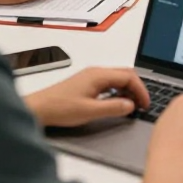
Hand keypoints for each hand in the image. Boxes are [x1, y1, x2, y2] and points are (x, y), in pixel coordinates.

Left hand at [25, 67, 150, 127]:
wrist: (37, 108)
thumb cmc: (60, 108)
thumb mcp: (89, 111)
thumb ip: (113, 108)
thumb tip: (131, 105)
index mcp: (100, 74)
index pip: (129, 77)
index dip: (140, 90)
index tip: (145, 104)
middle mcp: (97, 71)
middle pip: (125, 74)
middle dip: (137, 88)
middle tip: (142, 104)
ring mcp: (91, 76)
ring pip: (117, 78)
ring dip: (127, 89)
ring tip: (131, 105)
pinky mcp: (86, 82)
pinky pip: (109, 82)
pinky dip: (118, 91)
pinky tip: (116, 102)